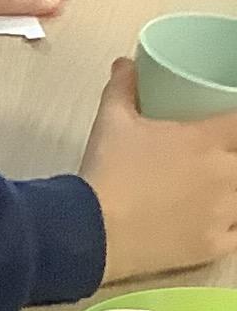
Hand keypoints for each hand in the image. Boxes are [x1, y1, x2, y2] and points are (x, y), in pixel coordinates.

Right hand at [81, 58, 236, 280]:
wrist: (88, 232)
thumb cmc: (105, 173)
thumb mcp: (111, 122)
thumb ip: (123, 89)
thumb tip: (124, 63)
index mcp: (206, 139)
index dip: (236, 124)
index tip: (228, 130)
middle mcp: (224, 173)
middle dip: (234, 158)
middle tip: (222, 162)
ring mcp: (222, 213)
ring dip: (236, 192)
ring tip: (223, 193)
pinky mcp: (212, 246)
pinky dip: (234, 228)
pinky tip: (225, 224)